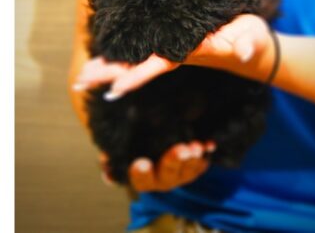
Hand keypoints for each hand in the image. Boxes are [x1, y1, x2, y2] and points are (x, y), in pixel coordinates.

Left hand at [73, 14, 274, 99]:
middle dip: (109, 74)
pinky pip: (144, 51)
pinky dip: (124, 56)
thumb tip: (244, 52)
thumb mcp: (253, 40)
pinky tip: (107, 58)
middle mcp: (176, 54)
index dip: (136, 75)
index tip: (111, 88)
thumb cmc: (253, 42)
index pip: (157, 64)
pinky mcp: (174, 44)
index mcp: (190, 52)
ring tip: (83, 75)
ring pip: (136, 60)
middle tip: (79, 83)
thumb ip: (249, 45)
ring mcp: (173, 50)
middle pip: (138, 66)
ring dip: (110, 67)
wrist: (253, 49)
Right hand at [100, 141, 215, 191]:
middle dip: (173, 162)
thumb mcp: (123, 140)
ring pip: (186, 172)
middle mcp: (160, 178)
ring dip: (192, 160)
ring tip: (195, 146)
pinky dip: (206, 154)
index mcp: (141, 175)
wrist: (160, 135)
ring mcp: (178, 174)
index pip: (138, 178)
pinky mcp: (194, 167)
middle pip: (166, 175)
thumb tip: (105, 156)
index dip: (139, 173)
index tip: (141, 162)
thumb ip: (112, 148)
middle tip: (180, 149)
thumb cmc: (136, 138)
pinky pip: (202, 164)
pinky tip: (209, 144)